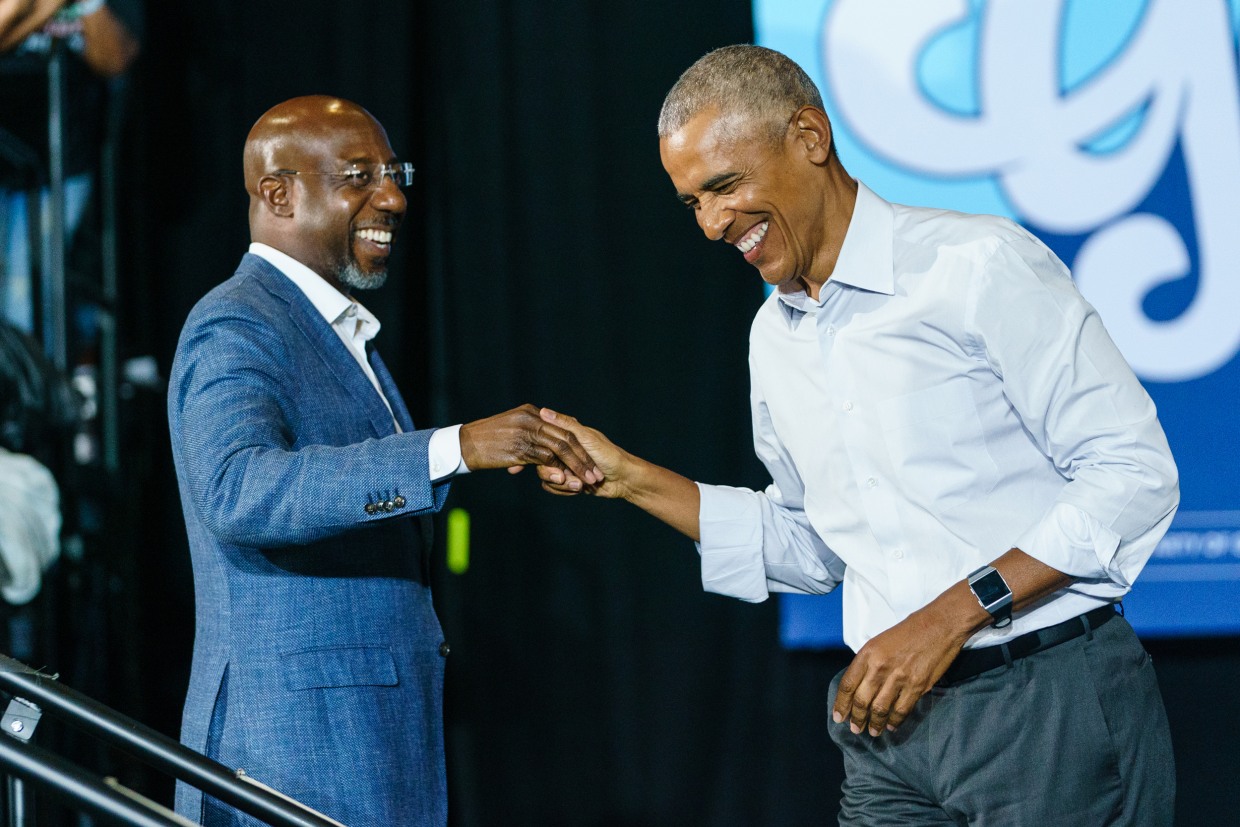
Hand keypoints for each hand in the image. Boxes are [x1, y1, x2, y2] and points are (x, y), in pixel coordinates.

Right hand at [459, 404, 601, 483]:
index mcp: (531, 412)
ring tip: (585, 483)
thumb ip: (530, 430)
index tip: (590, 461)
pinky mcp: (520, 448)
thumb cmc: (485, 440)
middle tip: (594, 475)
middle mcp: (531, 418)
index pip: (564, 428)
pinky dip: (557, 472)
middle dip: (583, 458)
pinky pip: (545, 460)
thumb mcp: (511, 429)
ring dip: (575, 468)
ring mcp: (526, 432)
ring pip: (560, 449)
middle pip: (566, 438)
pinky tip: (564, 482)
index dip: (578, 446)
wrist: (461, 445)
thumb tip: (546, 438)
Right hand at [529, 408, 628, 497]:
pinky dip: (566, 490)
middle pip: (542, 464)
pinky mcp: (569, 482)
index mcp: (566, 438)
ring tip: (580, 485)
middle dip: (554, 475)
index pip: (543, 444)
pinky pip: (555, 488)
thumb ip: (566, 424)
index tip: (552, 463)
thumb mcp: (586, 437)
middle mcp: (563, 452)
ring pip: (548, 478)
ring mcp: (566, 467)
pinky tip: (579, 489)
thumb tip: (543, 411)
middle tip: (564, 477)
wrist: (623, 479)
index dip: (544, 456)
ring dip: (564, 484)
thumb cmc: (608, 454)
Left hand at [831, 601, 972, 736]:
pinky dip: (895, 720)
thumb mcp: (880, 641)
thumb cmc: (909, 631)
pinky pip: (901, 709)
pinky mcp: (917, 686)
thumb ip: (869, 663)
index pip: (848, 684)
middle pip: (862, 700)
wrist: (939, 625)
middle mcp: (880, 667)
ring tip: (873, 731)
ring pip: (880, 709)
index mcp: (868, 654)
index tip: (838, 716)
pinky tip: (891, 725)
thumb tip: (860, 686)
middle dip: (856, 718)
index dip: (841, 704)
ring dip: (875, 724)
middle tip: (855, 728)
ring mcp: (899, 678)